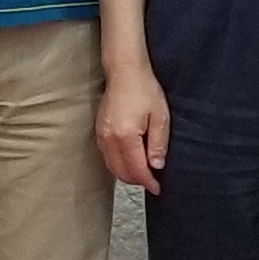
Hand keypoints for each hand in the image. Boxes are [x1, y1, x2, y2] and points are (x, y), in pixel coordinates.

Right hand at [100, 66, 170, 191]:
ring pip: (112, 166)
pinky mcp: (99, 131)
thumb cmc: (144, 89)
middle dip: (137, 180)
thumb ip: (158, 144)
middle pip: (121, 172)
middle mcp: (109, 138)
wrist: (125, 71)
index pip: (137, 169)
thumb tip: (156, 166)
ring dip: (127, 173)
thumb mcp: (160, 117)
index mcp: (126, 136)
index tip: (157, 188)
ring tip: (143, 172)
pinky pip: (107, 156)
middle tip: (152, 181)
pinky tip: (131, 160)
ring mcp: (101, 135)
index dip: (148, 182)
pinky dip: (118, 164)